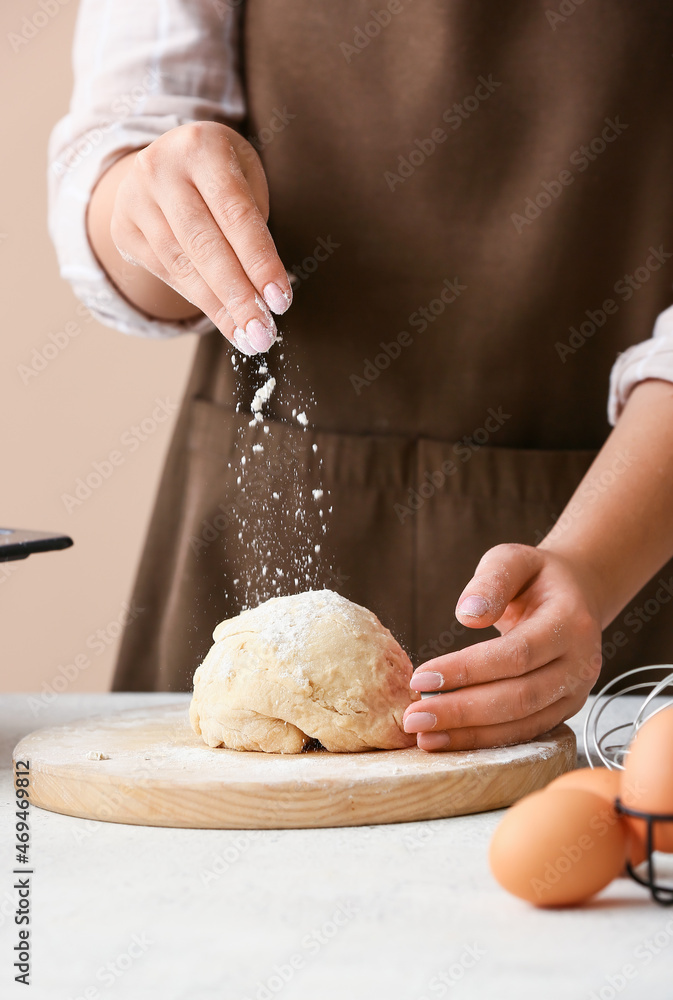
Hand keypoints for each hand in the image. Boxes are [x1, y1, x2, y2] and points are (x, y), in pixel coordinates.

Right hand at [109, 121, 291, 353]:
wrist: (166, 159)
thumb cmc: (221, 172)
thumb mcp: (245, 176)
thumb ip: (252, 225)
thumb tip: (264, 295)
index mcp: (202, 148)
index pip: (236, 214)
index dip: (260, 262)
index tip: (281, 301)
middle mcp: (161, 169)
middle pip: (204, 245)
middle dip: (238, 296)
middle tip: (263, 334)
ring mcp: (135, 199)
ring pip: (181, 265)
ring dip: (218, 308)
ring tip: (248, 337)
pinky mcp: (123, 227)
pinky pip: (166, 273)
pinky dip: (199, 300)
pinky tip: (225, 320)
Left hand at [403, 543, 602, 750]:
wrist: (575, 595)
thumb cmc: (535, 577)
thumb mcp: (514, 560)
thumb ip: (491, 580)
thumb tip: (467, 614)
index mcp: (571, 623)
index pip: (517, 654)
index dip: (468, 669)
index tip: (420, 677)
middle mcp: (581, 663)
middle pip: (520, 697)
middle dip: (463, 711)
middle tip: (414, 717)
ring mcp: (576, 692)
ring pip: (522, 723)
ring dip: (471, 734)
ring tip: (424, 736)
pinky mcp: (563, 711)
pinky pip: (524, 732)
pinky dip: (485, 740)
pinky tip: (448, 740)